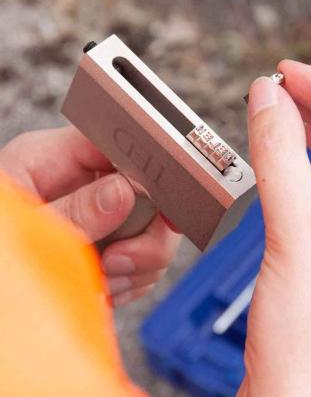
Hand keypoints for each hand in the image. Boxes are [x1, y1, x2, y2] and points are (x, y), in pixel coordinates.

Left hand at [0, 126, 180, 306]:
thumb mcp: (23, 225)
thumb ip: (72, 210)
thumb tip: (123, 193)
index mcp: (54, 157)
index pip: (119, 145)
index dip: (152, 172)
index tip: (166, 210)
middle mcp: (83, 180)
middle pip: (150, 191)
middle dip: (147, 234)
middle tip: (119, 261)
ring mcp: (98, 210)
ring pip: (153, 227)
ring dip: (139, 263)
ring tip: (107, 279)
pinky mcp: (106, 240)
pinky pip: (143, 256)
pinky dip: (133, 278)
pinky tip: (107, 286)